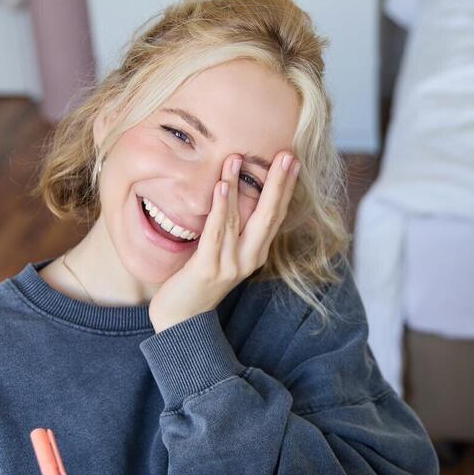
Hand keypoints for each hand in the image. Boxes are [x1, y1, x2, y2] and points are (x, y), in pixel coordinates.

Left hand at [148, 150, 300, 332]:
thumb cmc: (198, 280)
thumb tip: (232, 191)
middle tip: (287, 155)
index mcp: (255, 253)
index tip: (293, 160)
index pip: (276, 215)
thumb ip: (232, 229)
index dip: (285, 188)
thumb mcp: (222, 253)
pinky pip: (215, 233)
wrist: (180, 319)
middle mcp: (249, 259)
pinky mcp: (208, 269)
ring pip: (239, 219)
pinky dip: (219, 208)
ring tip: (239, 159)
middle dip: (278, 184)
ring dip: (238, 187)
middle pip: (268, 216)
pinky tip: (220, 186)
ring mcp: (230, 265)